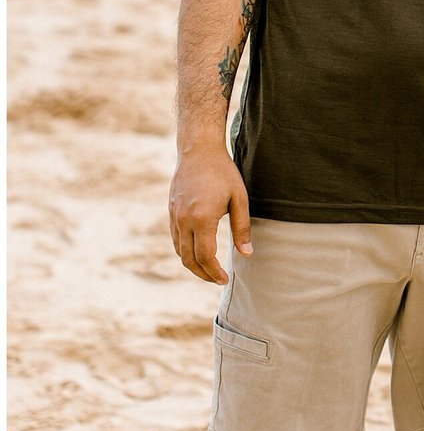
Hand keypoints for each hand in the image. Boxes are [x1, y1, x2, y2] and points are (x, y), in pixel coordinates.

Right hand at [168, 144, 251, 283]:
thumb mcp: (239, 198)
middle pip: (188, 260)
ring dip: (193, 264)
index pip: (205, 257)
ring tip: (209, 268)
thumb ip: (242, 228)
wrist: (198, 150)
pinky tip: (198, 250)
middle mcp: (183, 220)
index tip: (224, 279)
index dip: (214, 273)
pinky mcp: (171, 211)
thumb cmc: (223, 172)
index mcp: (201, 219)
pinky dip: (185, 250)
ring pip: (179, 251)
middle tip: (217, 280)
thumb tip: (246, 254)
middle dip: (203, 274)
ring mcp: (174, 216)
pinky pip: (175, 239)